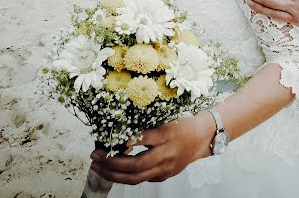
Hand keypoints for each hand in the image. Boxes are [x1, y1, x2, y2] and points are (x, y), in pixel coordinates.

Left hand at [90, 115, 213, 183]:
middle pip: (136, 166)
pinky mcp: (164, 175)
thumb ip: (147, 128)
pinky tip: (113, 171)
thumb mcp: (166, 119)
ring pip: (136, 178)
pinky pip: (141, 179)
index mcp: (167, 136)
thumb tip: (123, 132)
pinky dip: (125, 176)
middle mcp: (166, 155)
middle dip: (112, 164)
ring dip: (114, 175)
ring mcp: (165, 168)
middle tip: (95, 157)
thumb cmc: (183, 124)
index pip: (144, 141)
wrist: (202, 138)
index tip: (107, 142)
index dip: (126, 142)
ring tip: (98, 168)